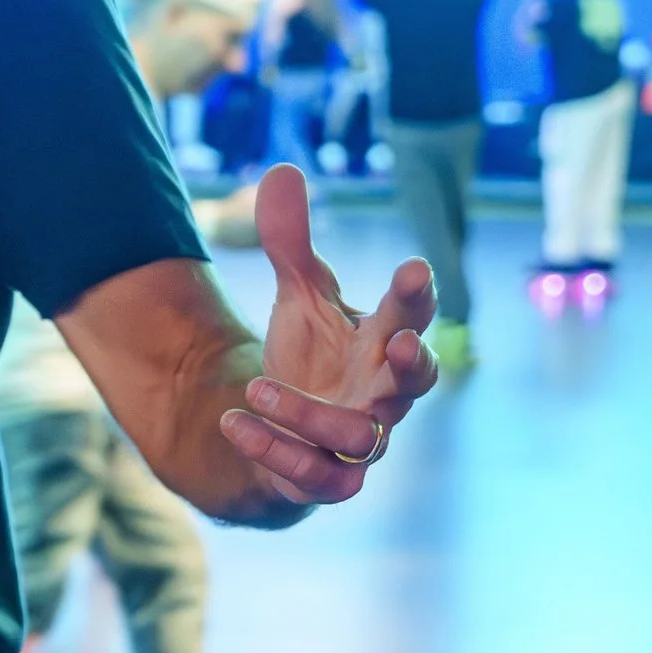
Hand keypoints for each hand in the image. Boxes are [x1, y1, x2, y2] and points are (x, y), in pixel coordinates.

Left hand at [217, 163, 436, 504]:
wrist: (280, 428)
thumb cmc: (311, 356)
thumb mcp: (298, 296)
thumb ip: (291, 243)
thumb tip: (281, 170)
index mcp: (383, 342)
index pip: (413, 315)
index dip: (416, 295)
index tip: (412, 269)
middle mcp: (383, 394)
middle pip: (417, 381)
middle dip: (412, 362)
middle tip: (397, 341)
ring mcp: (360, 442)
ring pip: (359, 437)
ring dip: (308, 412)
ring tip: (255, 384)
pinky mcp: (326, 481)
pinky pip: (313, 476)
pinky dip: (274, 451)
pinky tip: (234, 423)